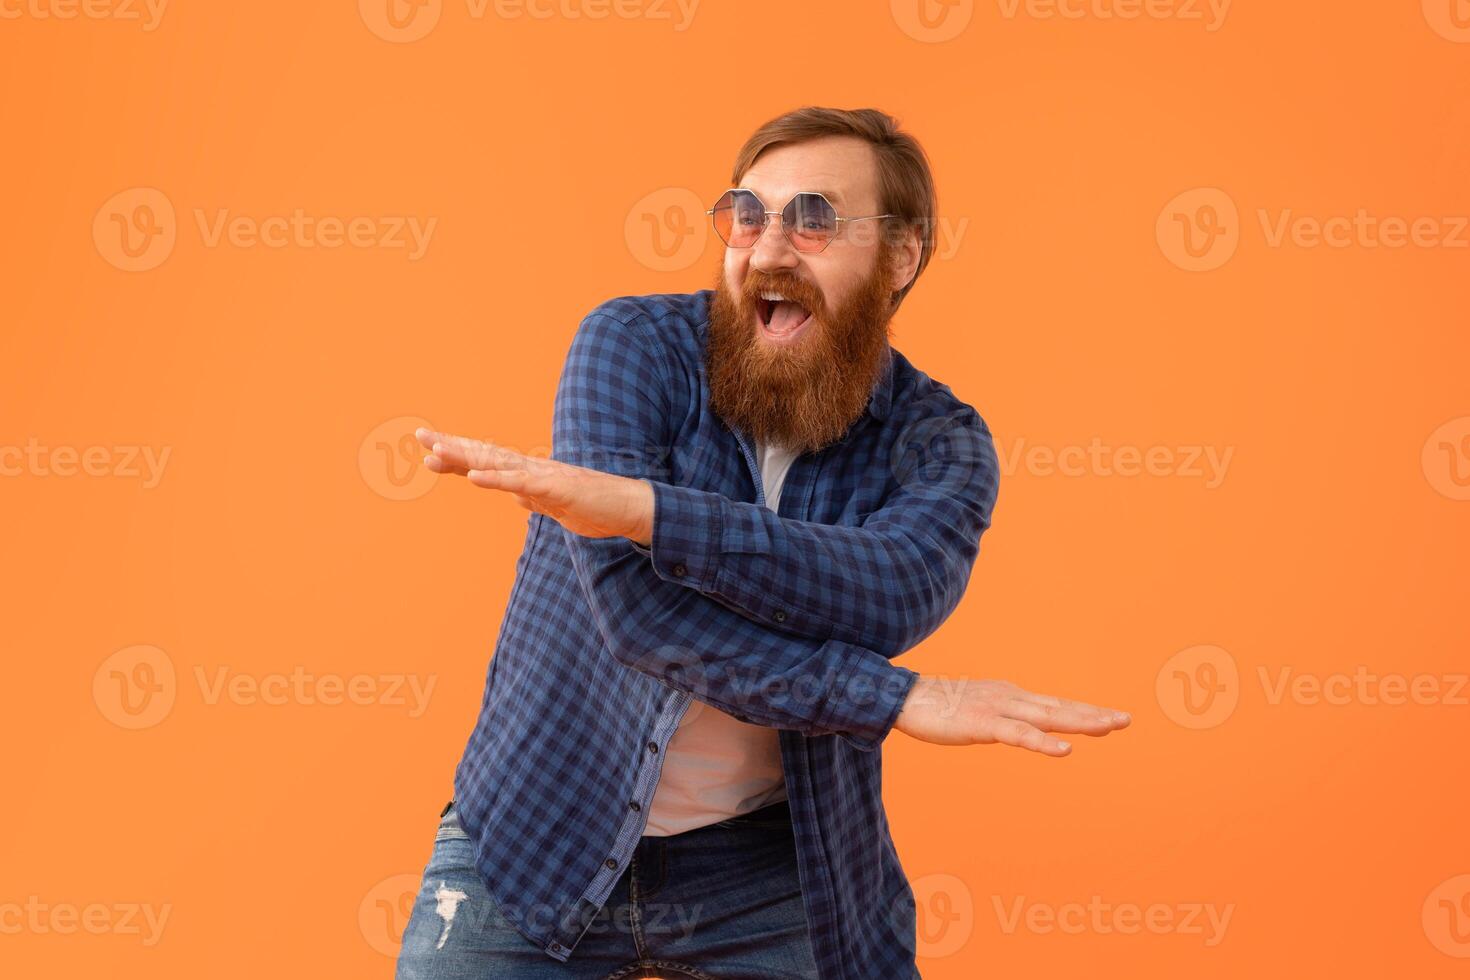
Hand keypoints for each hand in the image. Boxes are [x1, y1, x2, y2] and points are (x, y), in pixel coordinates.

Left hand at [415, 428, 655, 543]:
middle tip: (420, 436)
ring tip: (436, 452)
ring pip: (497, 464)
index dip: (458, 456)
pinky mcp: (555, 488)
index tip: (429, 450)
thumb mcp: (556, 507)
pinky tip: (473, 476)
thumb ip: (535, 498)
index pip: (487, 462)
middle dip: (451, 446)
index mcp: (529, 475)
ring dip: (465, 458)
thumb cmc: (595, 508)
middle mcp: (531, 468)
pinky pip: (521, 483)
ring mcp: (543, 476)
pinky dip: (495, 479)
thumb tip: (515, 495)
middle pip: (485, 455)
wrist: (629, 509)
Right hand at [893, 677, 1129, 755]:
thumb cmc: (937, 706)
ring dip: (1080, 722)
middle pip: (1059, 708)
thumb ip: (1000, 718)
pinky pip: (1019, 735)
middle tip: (1126, 720)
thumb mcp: (977, 710)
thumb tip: (1017, 728)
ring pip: (1047, 717)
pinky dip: (1044, 742)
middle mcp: (1011, 698)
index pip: (1054, 704)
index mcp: (1010, 697)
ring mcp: (998, 709)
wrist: (904, 697)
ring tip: (1109, 727)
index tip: (1111, 717)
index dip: (1083, 711)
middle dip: (1093, 714)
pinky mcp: (983, 724)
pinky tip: (1064, 750)